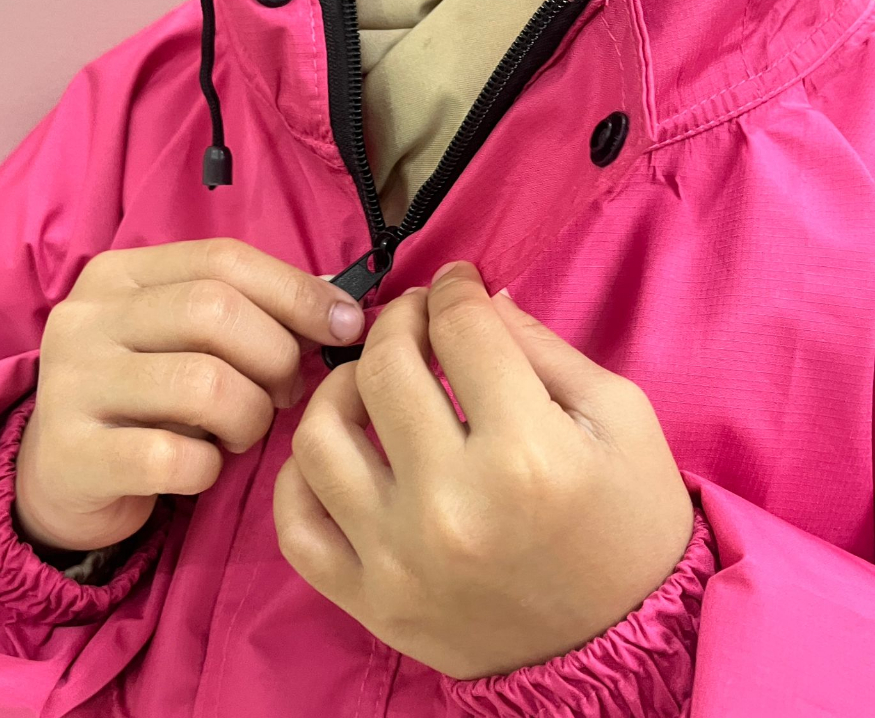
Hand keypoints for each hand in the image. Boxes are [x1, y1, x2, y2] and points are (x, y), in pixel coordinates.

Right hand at [16, 239, 364, 551]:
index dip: (297, 291)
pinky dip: (209, 467)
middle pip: (215, 312)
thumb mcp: (186, 338)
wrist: (63, 475)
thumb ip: (250, 309)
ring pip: (203, 384)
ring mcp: (71, 384)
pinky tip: (203, 467)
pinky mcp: (69, 454)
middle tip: (287, 392)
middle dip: (276, 357)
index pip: (224, 259)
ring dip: (250, 416)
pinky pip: (172, 458)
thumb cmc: (147, 395)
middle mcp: (86, 317)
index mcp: (120, 274)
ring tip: (245, 431)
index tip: (344, 325)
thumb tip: (337, 303)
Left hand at [273, 261, 693, 679]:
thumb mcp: (619, 418)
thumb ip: (542, 347)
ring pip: (320, 435)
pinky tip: (340, 449)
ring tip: (373, 380)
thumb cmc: (631, 523)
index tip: (455, 283)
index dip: (455, 289)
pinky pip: (296, 522)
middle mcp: (450, 506)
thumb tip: (474, 300)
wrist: (622, 644)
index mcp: (526, 455)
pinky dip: (300, 472)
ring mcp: (397, 559)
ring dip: (340, 385)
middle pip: (385, 368)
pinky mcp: (368, 601)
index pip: (461, 330)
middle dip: (400, 318)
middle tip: (417, 317)